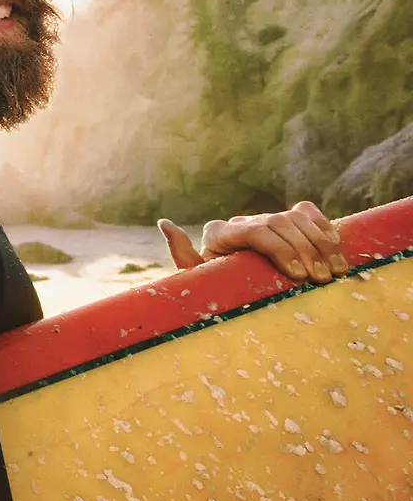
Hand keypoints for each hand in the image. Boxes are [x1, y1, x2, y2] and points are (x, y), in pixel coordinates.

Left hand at [157, 201, 348, 283]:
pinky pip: (306, 213)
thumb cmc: (210, 287)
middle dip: (304, 250)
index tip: (298, 275)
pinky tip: (335, 246)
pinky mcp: (283, 221)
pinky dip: (322, 226)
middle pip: (279, 223)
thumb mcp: (195, 278)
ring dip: (320, 242)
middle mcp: (242, 221)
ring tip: (335, 270)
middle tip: (321, 279)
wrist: (224, 284)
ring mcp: (264, 219)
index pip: (255, 231)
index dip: (280, 249)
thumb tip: (164, 221)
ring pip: (296, 218)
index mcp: (220, 233)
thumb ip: (183, 255)